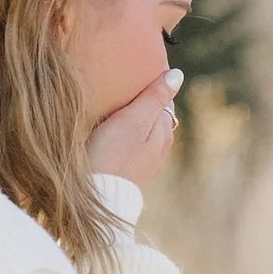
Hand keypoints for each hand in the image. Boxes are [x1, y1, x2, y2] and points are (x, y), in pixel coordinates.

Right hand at [85, 68, 182, 190]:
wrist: (95, 199)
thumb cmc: (111, 156)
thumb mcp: (133, 120)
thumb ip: (154, 97)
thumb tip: (177, 74)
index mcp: (163, 134)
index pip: (164, 103)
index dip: (151, 89)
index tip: (134, 77)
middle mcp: (158, 152)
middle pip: (153, 120)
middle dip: (142, 106)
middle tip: (121, 91)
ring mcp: (142, 167)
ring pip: (140, 137)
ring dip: (131, 125)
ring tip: (111, 113)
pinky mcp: (125, 178)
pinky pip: (127, 152)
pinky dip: (121, 141)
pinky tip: (107, 140)